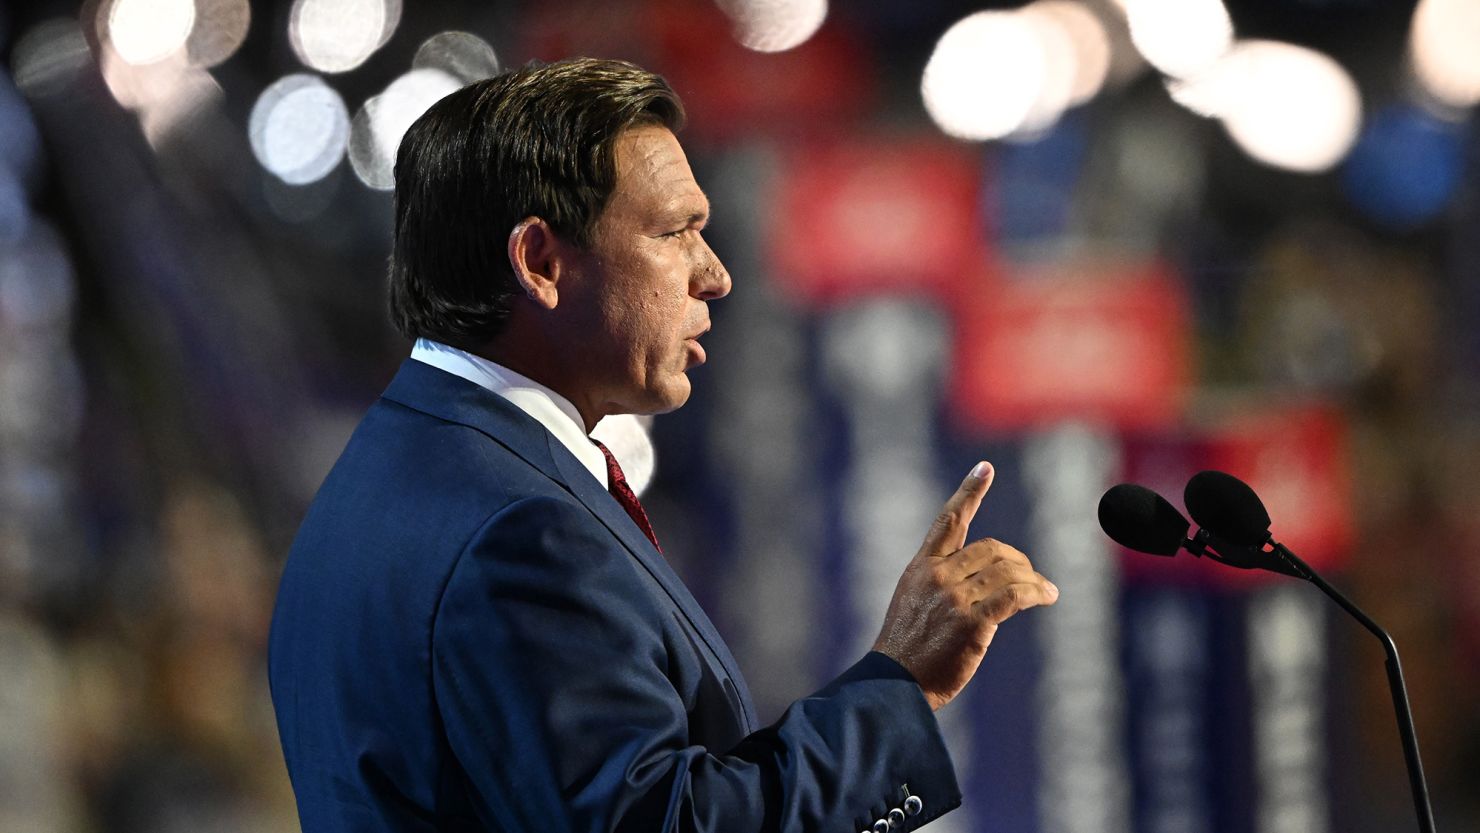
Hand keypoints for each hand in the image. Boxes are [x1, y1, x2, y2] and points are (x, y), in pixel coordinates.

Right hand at [872, 462, 1058, 710]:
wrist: (894, 684)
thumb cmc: (906, 650)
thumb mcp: (912, 602)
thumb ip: (941, 583)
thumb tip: (986, 577)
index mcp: (921, 567)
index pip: (948, 521)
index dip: (969, 491)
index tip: (985, 467)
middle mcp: (938, 576)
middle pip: (993, 549)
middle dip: (1019, 561)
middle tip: (1032, 578)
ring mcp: (954, 598)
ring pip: (1008, 571)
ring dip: (1033, 579)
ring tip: (1046, 591)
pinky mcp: (972, 623)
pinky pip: (1015, 596)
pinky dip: (1037, 593)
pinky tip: (1047, 596)